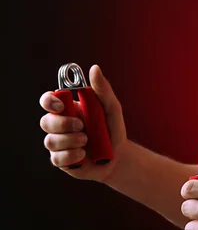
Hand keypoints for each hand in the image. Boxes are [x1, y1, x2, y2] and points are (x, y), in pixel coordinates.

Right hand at [39, 64, 129, 182]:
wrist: (119, 157)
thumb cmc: (113, 130)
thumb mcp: (111, 108)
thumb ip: (103, 90)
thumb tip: (94, 68)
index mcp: (67, 110)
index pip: (47, 101)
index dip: (48, 101)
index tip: (60, 104)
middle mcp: (58, 126)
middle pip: (45, 122)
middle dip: (62, 124)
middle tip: (82, 126)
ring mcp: (58, 144)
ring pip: (51, 141)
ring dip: (70, 141)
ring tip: (87, 141)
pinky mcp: (61, 160)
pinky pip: (57, 158)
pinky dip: (71, 156)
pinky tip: (84, 155)